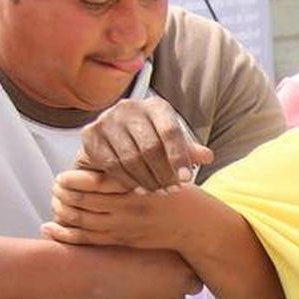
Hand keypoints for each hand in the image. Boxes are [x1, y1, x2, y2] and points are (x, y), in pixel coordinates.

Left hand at [46, 169, 192, 250]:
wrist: (198, 227)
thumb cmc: (182, 194)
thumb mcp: (167, 170)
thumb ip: (142, 160)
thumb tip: (115, 148)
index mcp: (137, 186)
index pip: (95, 182)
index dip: (73, 179)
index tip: (63, 175)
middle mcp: (128, 208)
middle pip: (82, 201)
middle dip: (63, 194)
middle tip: (54, 187)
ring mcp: (124, 227)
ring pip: (81, 220)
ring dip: (62, 211)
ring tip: (54, 202)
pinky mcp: (123, 241)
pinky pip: (86, 240)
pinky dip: (64, 234)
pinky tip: (50, 228)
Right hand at [77, 98, 213, 192]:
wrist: (115, 137)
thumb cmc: (152, 139)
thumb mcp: (173, 142)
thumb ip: (189, 149)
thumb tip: (207, 156)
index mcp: (156, 106)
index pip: (170, 132)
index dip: (179, 157)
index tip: (186, 179)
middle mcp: (129, 108)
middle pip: (150, 147)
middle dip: (163, 173)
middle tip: (172, 190)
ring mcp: (107, 120)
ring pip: (131, 158)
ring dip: (147, 180)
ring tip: (158, 192)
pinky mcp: (90, 135)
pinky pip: (112, 164)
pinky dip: (128, 180)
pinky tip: (139, 189)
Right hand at [95, 247, 203, 298]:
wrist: (101, 267)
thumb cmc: (125, 251)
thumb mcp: (155, 242)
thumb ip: (172, 249)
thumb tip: (186, 252)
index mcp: (185, 261)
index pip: (198, 272)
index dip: (186, 270)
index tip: (176, 266)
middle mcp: (182, 279)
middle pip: (192, 287)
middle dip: (179, 282)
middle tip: (162, 274)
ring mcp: (170, 296)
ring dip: (166, 293)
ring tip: (147, 281)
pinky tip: (141, 291)